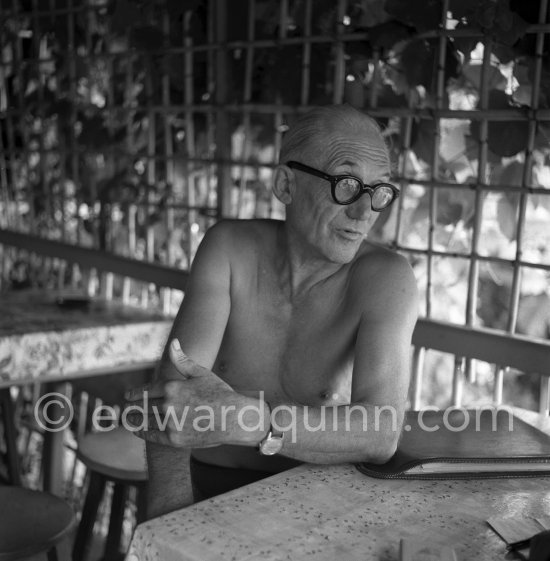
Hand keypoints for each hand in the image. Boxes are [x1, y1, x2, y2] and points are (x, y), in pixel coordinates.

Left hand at [125, 339, 267, 447]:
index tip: (127, 396)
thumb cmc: (219, 393)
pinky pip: (152, 436)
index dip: (134, 394)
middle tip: (125, 410)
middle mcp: (167, 405)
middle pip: (143, 407)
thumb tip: (173, 342)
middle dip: (133, 408)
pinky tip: (137, 431)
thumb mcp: (201, 373)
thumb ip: (182, 360)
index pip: (146, 390)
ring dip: (134, 420)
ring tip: (127, 420)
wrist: (234, 418)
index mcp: (172, 386)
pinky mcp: (174, 440)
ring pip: (145, 421)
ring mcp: (170, 423)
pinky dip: (142, 433)